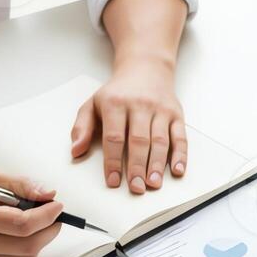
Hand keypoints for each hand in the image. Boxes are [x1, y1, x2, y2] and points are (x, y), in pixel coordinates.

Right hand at [0, 169, 64, 256]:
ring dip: (40, 240)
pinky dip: (25, 248)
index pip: (24, 224)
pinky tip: (19, 233)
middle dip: (50, 230)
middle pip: (29, 245)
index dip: (47, 216)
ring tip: (37, 222)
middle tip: (53, 215)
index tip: (57, 205)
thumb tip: (49, 194)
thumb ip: (20, 185)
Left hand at [72, 59, 185, 193]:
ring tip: (154, 184)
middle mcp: (139, 105)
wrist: (145, 67)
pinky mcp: (176, 114)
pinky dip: (180, 155)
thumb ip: (82, 127)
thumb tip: (75, 151)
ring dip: (158, 165)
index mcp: (115, 103)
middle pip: (139, 141)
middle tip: (136, 188)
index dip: (113, 161)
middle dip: (137, 167)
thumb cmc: (118, 92)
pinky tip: (177, 170)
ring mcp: (160, 110)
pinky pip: (180, 137)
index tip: (113, 181)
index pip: (114, 137)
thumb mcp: (93, 103)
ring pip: (160, 141)